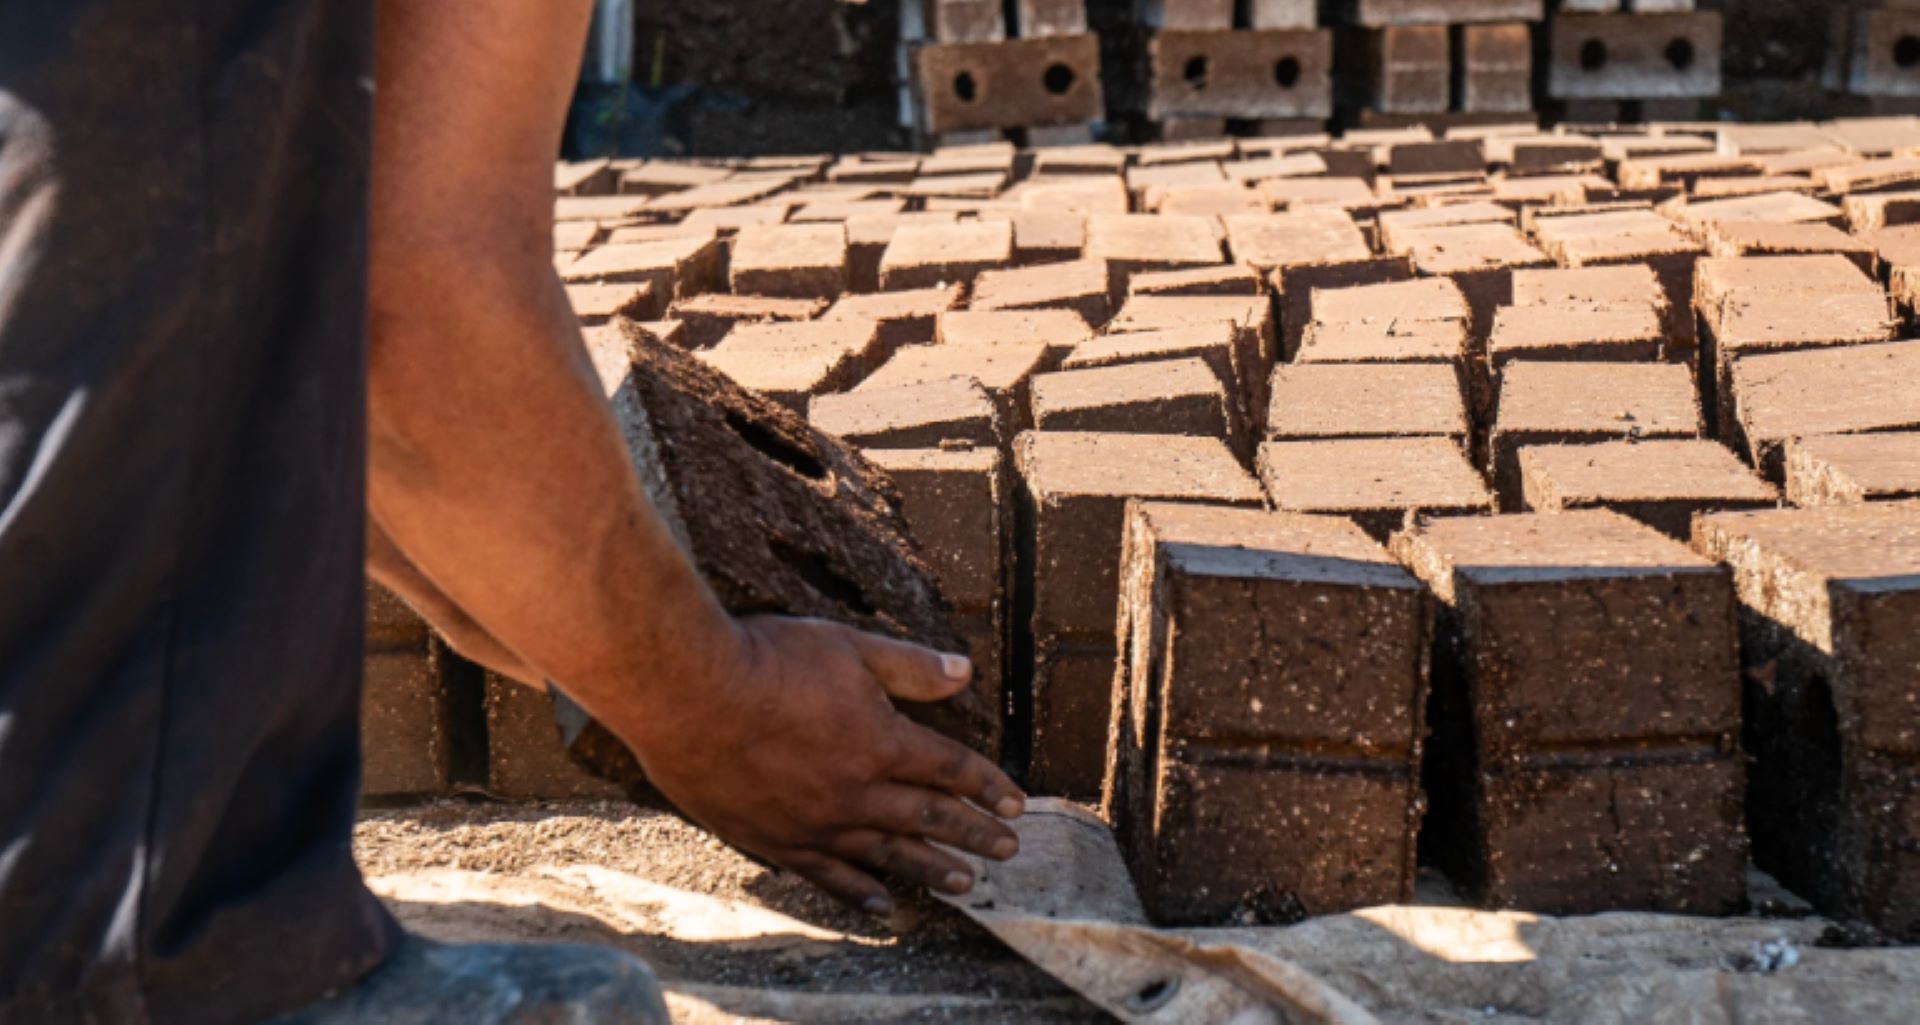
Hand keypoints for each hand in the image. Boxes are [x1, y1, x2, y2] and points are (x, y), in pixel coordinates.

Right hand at [617, 614, 1025, 913]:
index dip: (987, 785)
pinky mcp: (776, 839)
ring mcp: (817, 823)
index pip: (950, 768)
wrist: (686, 695)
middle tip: (1007, 853)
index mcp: (881, 742)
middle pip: (930, 818)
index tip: (1017, 804)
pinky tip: (883, 904)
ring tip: (966, 885)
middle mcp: (857, 791)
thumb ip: (908, 666)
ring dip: (932, 869)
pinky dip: (860, 892)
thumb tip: (965, 672)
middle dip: (973, 834)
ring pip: (888, 854)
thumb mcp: (847, 646)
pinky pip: (829, 875)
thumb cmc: (766, 660)